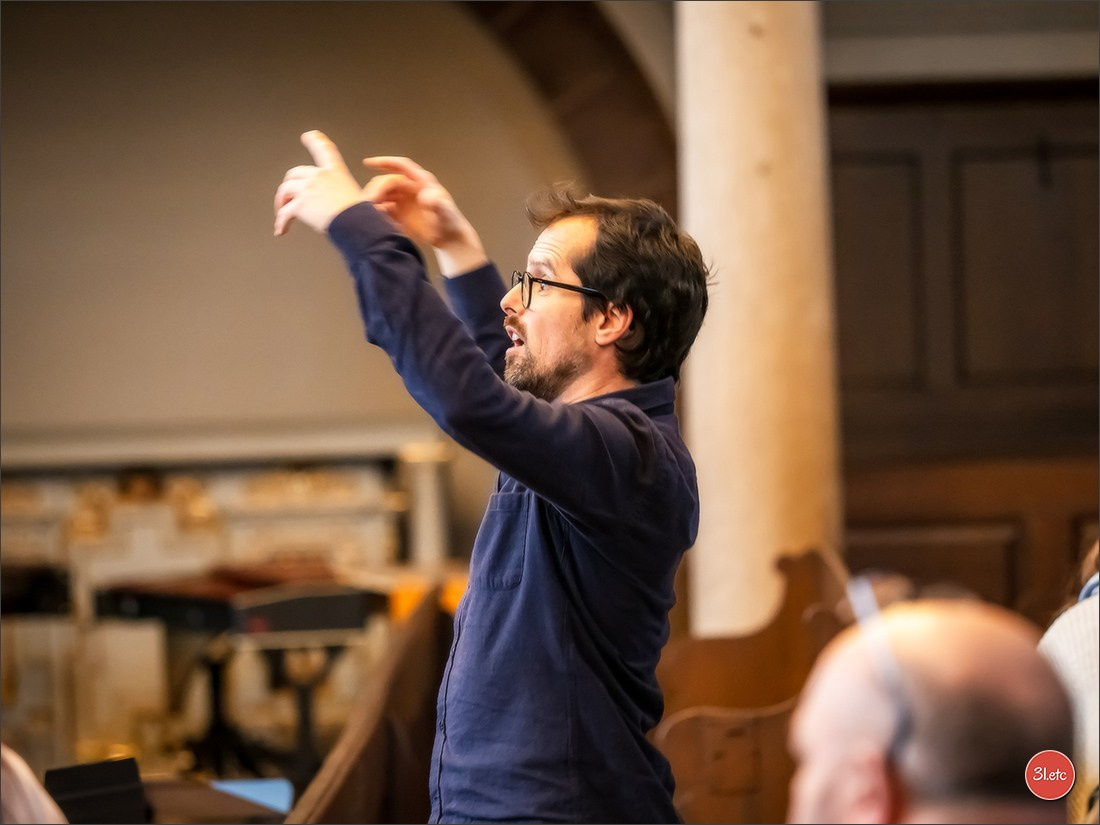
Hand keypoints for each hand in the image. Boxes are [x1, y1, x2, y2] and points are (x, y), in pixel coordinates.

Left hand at [273, 131, 366, 235]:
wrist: (356, 224)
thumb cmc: (361, 215)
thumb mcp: (359, 197)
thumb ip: (343, 196)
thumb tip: (342, 207)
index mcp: (336, 171)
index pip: (324, 148)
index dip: (315, 140)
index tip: (308, 135)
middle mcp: (319, 176)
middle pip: (295, 174)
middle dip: (288, 186)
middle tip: (286, 198)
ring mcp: (308, 188)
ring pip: (285, 191)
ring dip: (281, 203)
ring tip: (282, 215)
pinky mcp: (300, 203)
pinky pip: (284, 212)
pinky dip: (281, 222)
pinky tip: (281, 230)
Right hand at [361, 156, 486, 275]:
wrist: (449, 239)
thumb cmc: (450, 223)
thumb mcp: (446, 213)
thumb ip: (438, 204)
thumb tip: (426, 196)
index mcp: (422, 182)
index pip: (401, 166)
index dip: (385, 162)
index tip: (368, 163)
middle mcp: (411, 188)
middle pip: (389, 182)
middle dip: (378, 188)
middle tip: (370, 201)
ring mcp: (405, 200)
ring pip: (384, 195)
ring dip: (376, 201)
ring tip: (371, 211)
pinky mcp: (400, 213)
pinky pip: (385, 209)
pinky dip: (379, 213)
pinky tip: (377, 220)